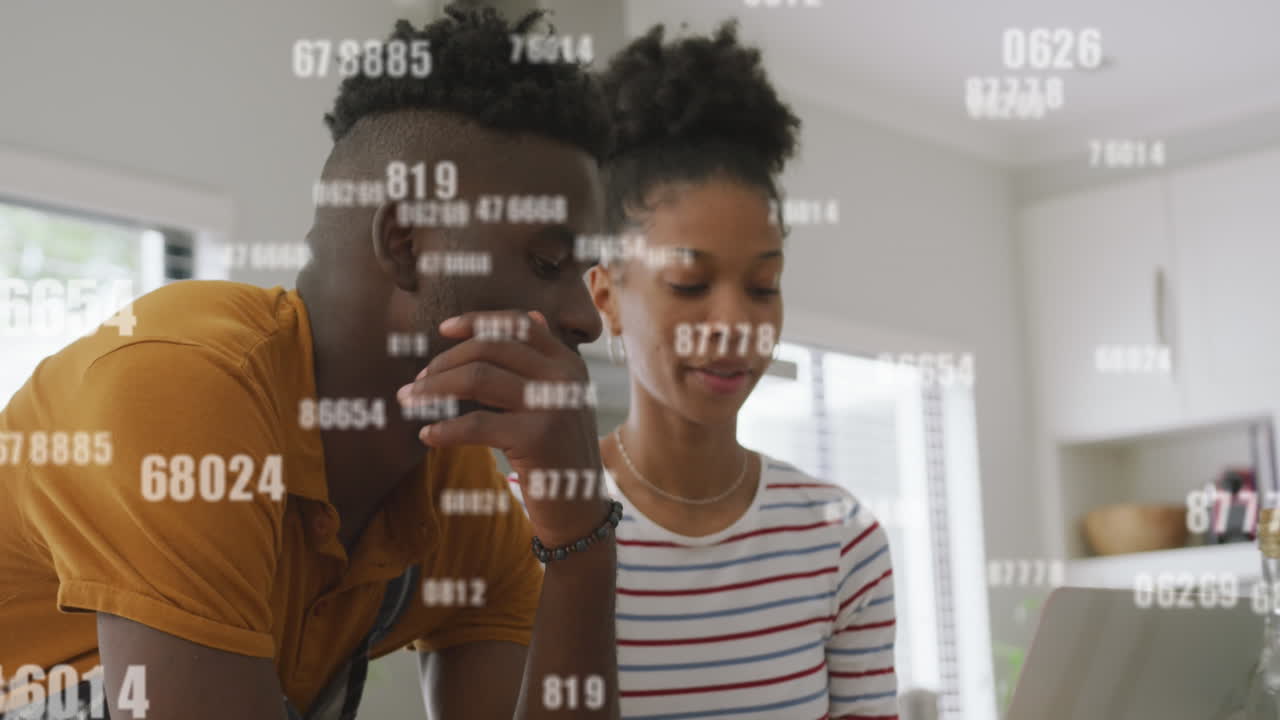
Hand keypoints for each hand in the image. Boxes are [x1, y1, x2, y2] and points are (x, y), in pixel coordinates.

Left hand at [397, 309, 607, 545]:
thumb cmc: (560, 453)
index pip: (519, 325)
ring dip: (434, 388)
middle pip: (491, 348)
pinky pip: (476, 424)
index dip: (478, 321)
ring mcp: (552, 406)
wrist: (580, 508)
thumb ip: (545, 361)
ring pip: (477, 378)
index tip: (443, 329)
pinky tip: (427, 436)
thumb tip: (533, 317)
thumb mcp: (562, 399)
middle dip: (444, 361)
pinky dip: (444, 429)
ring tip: (410, 402)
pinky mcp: (537, 439)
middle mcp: (564, 377)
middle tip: (416, 381)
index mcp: (568, 363)